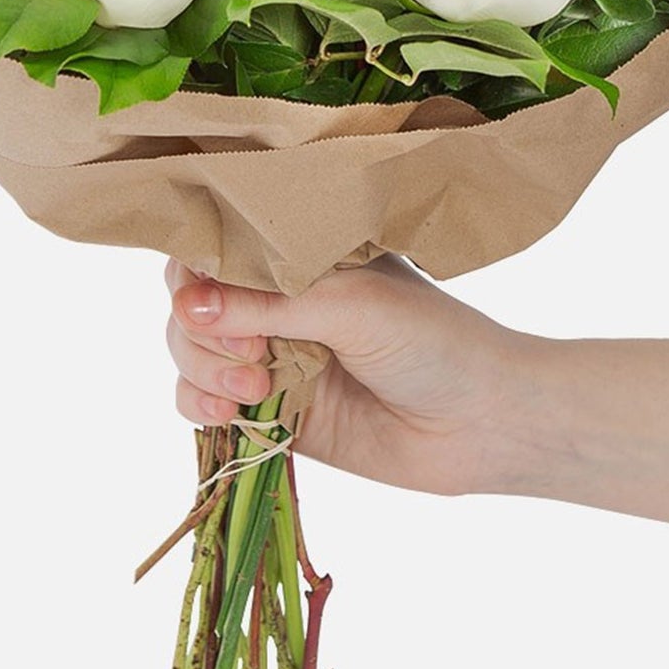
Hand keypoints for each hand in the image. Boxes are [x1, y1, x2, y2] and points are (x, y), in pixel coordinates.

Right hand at [164, 255, 533, 495]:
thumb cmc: (432, 340)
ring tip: (253, 386)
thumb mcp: (348, 304)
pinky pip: (203, 402)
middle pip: (191, 301)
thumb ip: (265, 302)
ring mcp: (272, 354)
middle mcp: (279, 299)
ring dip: (201, 369)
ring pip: (190, 352)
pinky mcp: (271, 411)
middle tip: (255, 353)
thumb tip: (187, 305)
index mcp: (300, 254)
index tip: (216, 302)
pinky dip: (199, 405)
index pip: (216, 245)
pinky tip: (229, 411)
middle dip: (201, 329)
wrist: (481, 423)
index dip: (199, 272)